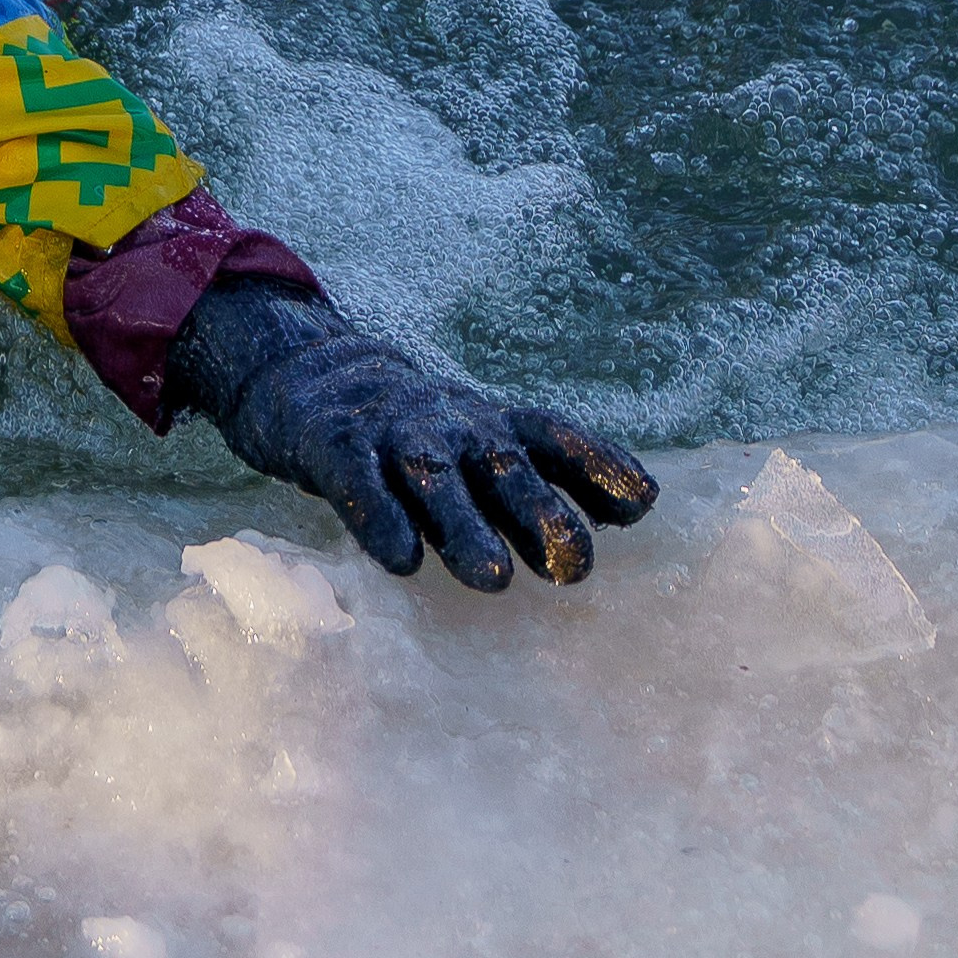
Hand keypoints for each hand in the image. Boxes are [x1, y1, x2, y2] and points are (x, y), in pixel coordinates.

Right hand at [166, 278, 656, 589]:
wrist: (314, 377)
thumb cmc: (425, 432)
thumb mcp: (488, 441)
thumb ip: (554, 472)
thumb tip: (644, 502)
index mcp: (493, 423)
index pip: (555, 435)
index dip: (598, 464)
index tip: (643, 502)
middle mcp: (452, 425)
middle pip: (502, 464)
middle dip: (539, 512)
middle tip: (573, 567)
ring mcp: (393, 434)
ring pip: (434, 478)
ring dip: (466, 527)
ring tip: (496, 579)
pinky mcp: (334, 448)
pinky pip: (359, 485)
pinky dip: (381, 519)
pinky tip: (402, 561)